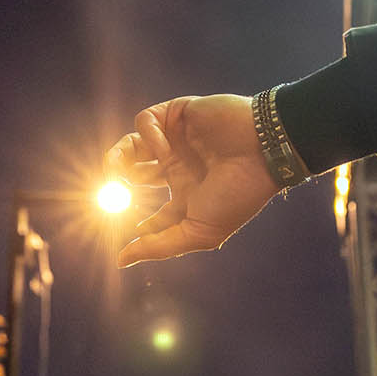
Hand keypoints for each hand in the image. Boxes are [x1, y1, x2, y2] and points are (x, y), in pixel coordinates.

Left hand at [105, 94, 281, 267]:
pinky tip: (164, 149)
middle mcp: (179, 167)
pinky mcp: (177, 114)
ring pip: (131, 145)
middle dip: (117, 183)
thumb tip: (121, 261)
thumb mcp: (197, 231)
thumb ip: (158, 246)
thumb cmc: (236, 195)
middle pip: (132, 174)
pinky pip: (146, 121)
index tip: (129, 229)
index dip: (132, 221)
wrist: (262, 152)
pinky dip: (148, 135)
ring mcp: (177, 140)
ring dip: (117, 156)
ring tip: (115, 170)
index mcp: (187, 194)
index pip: (149, 211)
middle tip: (114, 191)